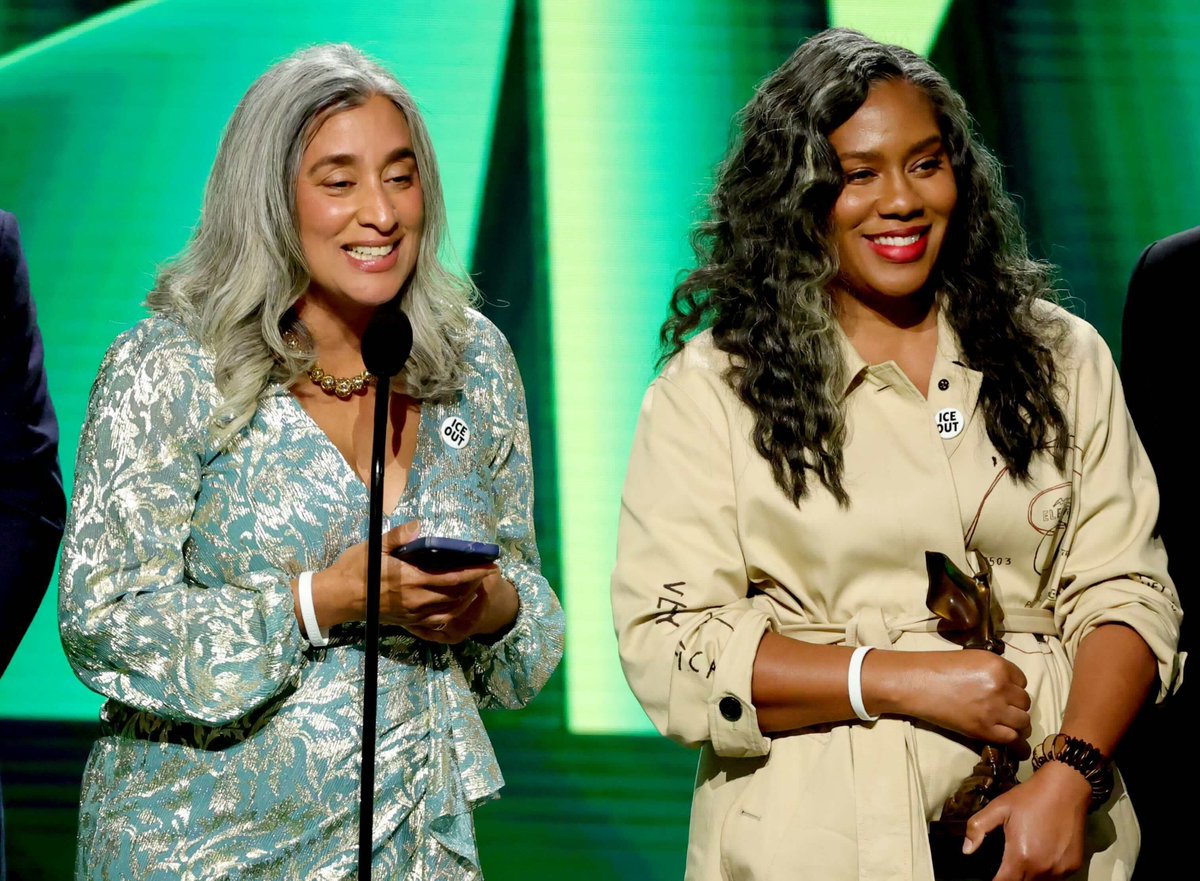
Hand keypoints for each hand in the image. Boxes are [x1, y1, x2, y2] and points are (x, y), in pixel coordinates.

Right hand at [310, 521, 515, 643]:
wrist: (338, 598)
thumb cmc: (355, 568)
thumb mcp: (374, 546)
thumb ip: (398, 537)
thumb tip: (418, 526)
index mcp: (411, 580)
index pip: (452, 578)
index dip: (474, 572)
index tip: (491, 565)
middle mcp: (416, 600)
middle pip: (456, 595)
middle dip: (476, 584)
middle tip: (489, 572)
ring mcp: (412, 613)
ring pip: (450, 610)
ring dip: (467, 599)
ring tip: (477, 586)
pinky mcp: (407, 621)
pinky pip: (437, 622)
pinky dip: (453, 614)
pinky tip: (459, 606)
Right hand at [880, 650, 1031, 746]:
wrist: (916, 684)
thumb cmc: (938, 667)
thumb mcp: (972, 659)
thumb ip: (994, 671)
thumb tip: (1008, 686)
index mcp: (998, 666)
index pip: (1022, 681)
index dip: (1013, 686)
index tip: (1003, 690)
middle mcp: (1000, 687)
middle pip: (1025, 701)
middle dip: (1015, 704)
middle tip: (1001, 705)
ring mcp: (993, 710)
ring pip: (1023, 721)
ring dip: (1016, 721)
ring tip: (1003, 721)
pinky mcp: (983, 729)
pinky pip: (1011, 737)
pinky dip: (1010, 737)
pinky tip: (1002, 732)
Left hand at [963, 762, 1091, 880]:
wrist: (1065, 788)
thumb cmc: (1029, 798)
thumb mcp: (998, 808)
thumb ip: (978, 828)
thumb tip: (967, 850)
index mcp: (1021, 856)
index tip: (993, 875)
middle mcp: (1042, 869)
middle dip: (1012, 877)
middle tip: (1007, 862)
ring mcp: (1061, 870)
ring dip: (1029, 876)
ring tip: (1024, 858)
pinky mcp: (1074, 866)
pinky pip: (1056, 877)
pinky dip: (1046, 872)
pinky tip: (1042, 856)